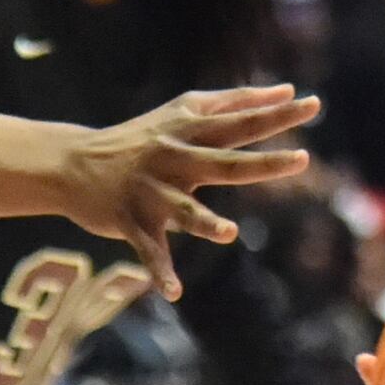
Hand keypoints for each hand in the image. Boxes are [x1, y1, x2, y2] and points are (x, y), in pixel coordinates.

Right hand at [50, 87, 320, 298]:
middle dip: (263, 163)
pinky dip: (160, 272)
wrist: (73, 163)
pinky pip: (149, 251)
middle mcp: (174, 159)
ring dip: (205, 223)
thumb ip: (234, 102)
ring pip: (184, 211)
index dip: (275, 114)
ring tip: (228, 232)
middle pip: (225, 163)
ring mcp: (152, 193)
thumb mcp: (182, 112)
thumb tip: (285, 91)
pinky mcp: (130, 222)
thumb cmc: (140, 136)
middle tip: (302, 159)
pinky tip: (175, 292)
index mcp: (189, 133)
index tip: (312, 105)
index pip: (239, 122)